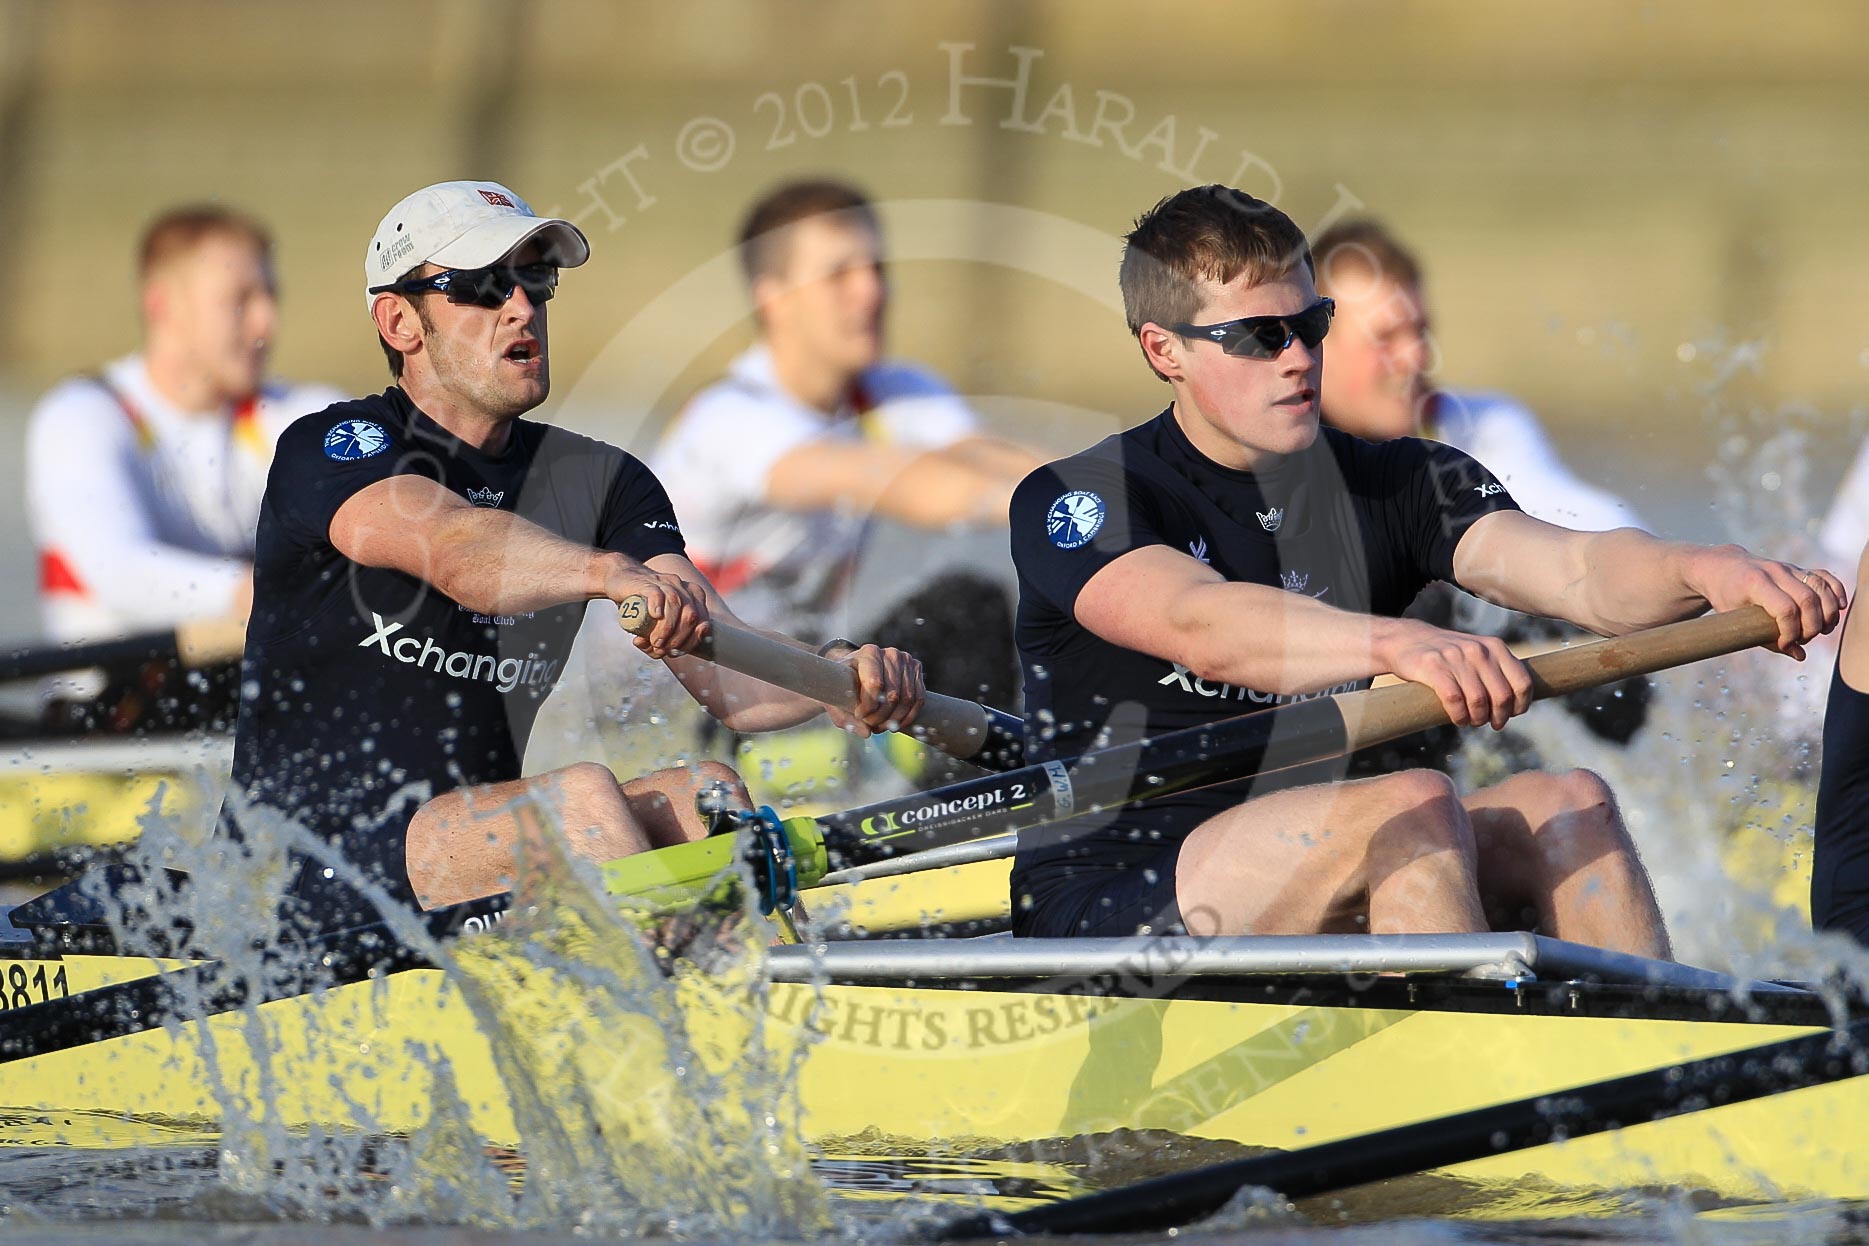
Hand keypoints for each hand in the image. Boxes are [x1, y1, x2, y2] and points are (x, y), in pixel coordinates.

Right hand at [606, 562, 709, 658]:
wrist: (621, 581)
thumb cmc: (642, 607)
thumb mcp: (654, 626)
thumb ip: (661, 641)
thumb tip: (659, 652)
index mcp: (692, 596)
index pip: (702, 621)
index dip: (692, 641)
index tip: (676, 652)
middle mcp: (682, 587)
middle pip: (691, 614)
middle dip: (679, 637)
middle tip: (662, 648)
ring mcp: (665, 582)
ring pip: (675, 604)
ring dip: (667, 628)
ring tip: (654, 641)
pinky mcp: (647, 582)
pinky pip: (657, 593)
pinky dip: (657, 607)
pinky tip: (654, 616)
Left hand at [824, 644, 924, 736]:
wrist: (858, 669)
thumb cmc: (845, 684)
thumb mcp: (837, 699)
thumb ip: (846, 717)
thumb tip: (866, 732)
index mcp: (868, 653)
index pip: (875, 684)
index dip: (869, 706)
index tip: (859, 716)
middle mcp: (890, 654)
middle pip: (892, 695)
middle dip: (881, 716)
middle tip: (871, 725)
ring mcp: (906, 660)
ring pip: (907, 699)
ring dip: (895, 719)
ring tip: (881, 725)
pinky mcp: (916, 669)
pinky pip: (918, 698)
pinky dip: (909, 716)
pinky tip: (897, 723)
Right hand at [1376, 618, 1533, 730]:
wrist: (1406, 640)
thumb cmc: (1447, 655)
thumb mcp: (1477, 653)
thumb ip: (1497, 670)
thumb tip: (1518, 702)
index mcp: (1495, 647)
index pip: (1522, 682)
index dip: (1520, 705)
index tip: (1511, 715)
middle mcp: (1478, 650)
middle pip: (1502, 696)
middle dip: (1499, 717)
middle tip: (1490, 723)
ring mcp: (1455, 657)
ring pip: (1479, 701)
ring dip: (1477, 719)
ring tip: (1472, 721)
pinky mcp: (1433, 667)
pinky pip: (1454, 700)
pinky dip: (1459, 716)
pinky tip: (1458, 719)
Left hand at [1689, 547, 1846, 659]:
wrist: (1722, 568)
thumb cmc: (1726, 597)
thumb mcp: (1736, 620)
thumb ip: (1766, 639)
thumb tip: (1799, 655)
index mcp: (1754, 583)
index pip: (1785, 609)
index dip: (1790, 632)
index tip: (1785, 644)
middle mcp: (1774, 572)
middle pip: (1807, 600)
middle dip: (1811, 626)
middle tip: (1802, 640)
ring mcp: (1788, 568)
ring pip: (1820, 587)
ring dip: (1828, 613)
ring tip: (1822, 630)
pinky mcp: (1797, 569)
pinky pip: (1824, 577)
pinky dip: (1836, 592)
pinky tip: (1838, 609)